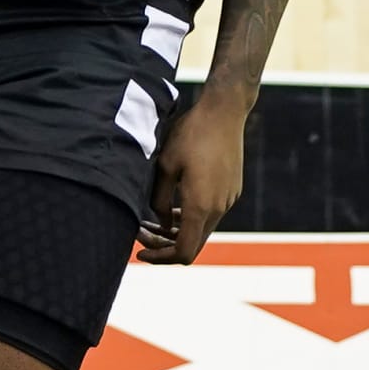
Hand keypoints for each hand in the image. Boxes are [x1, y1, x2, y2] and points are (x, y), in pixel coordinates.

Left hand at [138, 86, 247, 263]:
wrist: (224, 112)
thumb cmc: (191, 134)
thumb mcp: (165, 165)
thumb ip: (159, 199)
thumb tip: (159, 223)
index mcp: (201, 206)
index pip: (184, 252)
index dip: (161, 257)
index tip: (139, 252)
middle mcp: (218, 208)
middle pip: (192, 244)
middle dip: (163, 244)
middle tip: (138, 232)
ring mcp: (227, 200)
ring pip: (200, 230)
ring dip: (175, 231)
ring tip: (148, 220)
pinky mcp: (230, 190)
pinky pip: (208, 214)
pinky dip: (188, 218)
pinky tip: (171, 205)